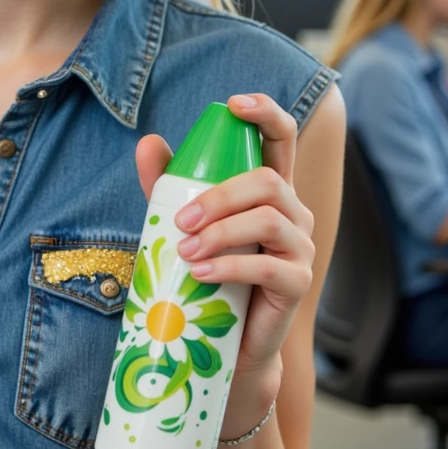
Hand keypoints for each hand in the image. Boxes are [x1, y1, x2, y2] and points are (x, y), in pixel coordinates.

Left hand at [135, 94, 314, 389]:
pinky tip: (201, 274)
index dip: (265, 113)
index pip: (281, 138)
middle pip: (268, 181)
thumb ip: (167, 186)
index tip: (234, 104)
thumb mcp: (183, 225)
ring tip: (185, 251)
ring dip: (222, 231)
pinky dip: (230, 267)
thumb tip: (147, 142)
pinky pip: (270, 267)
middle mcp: (291, 213)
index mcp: (267, 191)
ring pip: (269, 220)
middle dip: (220, 195)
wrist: (228, 343)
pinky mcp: (298, 283)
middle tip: (180, 219)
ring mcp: (300, 248)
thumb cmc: (207, 275)